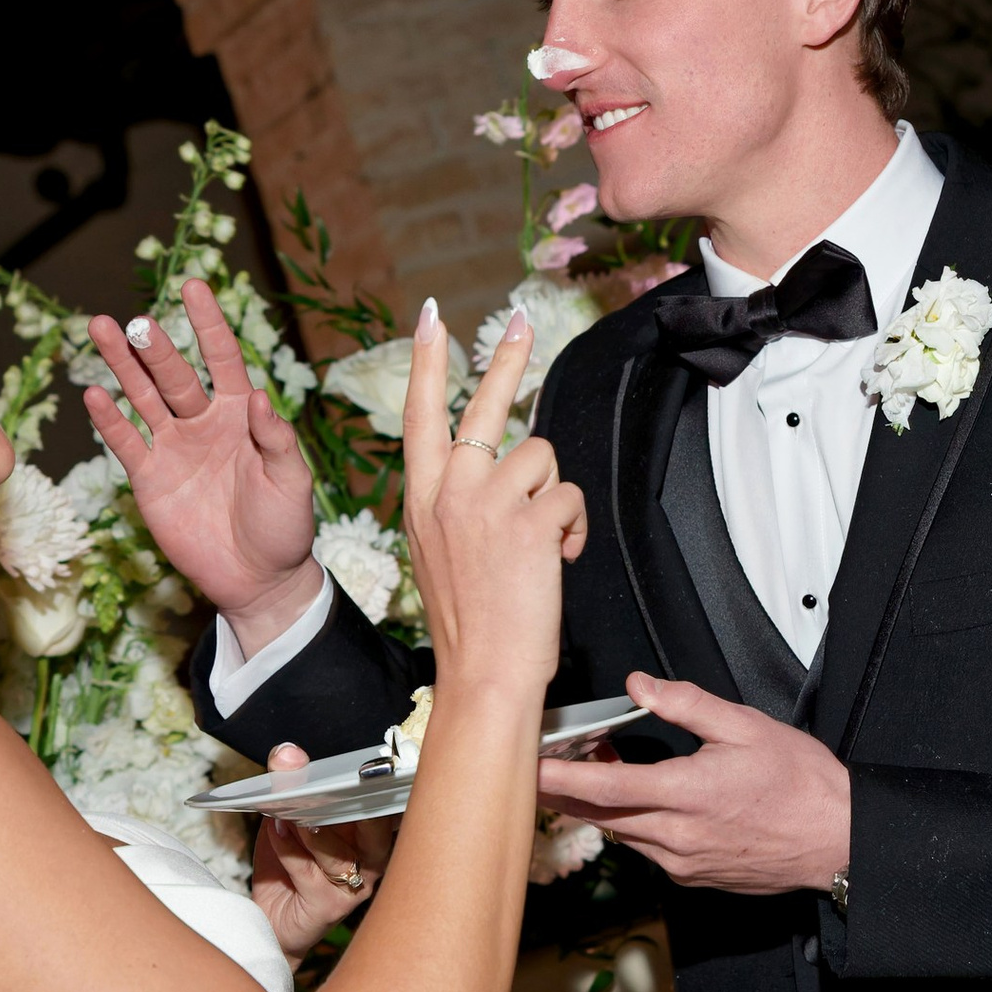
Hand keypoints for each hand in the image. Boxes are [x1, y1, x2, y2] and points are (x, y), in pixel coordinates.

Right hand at [85, 278, 318, 650]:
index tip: (194, 286)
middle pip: (174, 375)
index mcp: (243, 414)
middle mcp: (204, 422)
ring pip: (143, 397)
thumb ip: (277, 440)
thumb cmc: (284, 528)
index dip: (209, 324)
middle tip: (135, 320)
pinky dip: (111, 420)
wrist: (257, 579)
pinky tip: (94, 394)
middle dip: (154, 346)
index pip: (223, 358)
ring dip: (123, 366)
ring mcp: (174, 448)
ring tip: (99, 329)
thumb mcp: (292, 483)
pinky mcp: (150, 479)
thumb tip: (261, 396)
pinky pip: (127, 443)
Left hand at [247, 744, 393, 959]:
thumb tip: (287, 753)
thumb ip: (291, 785)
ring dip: (313, 829)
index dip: (385, 783)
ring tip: (290, 810)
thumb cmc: (289, 868)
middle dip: (355, 800)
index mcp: (370, 832)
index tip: (373, 763)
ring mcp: (355, 885)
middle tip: (334, 781)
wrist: (274, 921)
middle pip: (377, 826)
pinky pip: (309, 872)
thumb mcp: (289, 818)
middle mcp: (372, 859)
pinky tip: (276, 830)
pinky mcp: (330, 905)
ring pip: (340, 853)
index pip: (388, 803)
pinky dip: (289, 848)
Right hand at [401, 303, 584, 705]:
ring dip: (553, 495)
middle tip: (520, 319)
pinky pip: (569, 496)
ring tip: (542, 541)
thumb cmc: (470, 624)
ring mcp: (487, 504)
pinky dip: (573, 527)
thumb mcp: (438, 554)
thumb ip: (456, 507)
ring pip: (541, 456)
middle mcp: (449, 493)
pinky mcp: (529, 521)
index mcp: (421, 500)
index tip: (429, 319)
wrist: (483, 672)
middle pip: (482, 406)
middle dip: (505, 357)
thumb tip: (501, 475)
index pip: (419, 416)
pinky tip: (557, 558)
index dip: (426, 363)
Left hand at [536, 675, 849, 893]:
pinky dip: (632, 824)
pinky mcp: (693, 876)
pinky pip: (647, 849)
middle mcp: (679, 837)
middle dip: (567, 791)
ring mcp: (683, 863)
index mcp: (689, 794)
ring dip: (601, 806)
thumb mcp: (746, 726)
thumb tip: (641, 686)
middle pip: (602, 816)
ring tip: (593, 771)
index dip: (561, 778)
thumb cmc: (800, 785)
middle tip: (541, 766)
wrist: (836, 840)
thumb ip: (686, 703)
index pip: (606, 789)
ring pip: (622, 833)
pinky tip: (639, 800)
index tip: (530, 767)